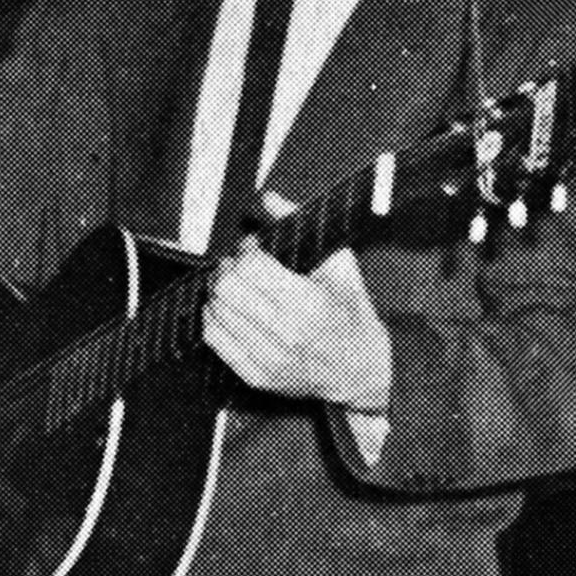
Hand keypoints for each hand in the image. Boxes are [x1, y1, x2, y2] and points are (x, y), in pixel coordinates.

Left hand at [204, 239, 391, 407]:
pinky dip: (214, 318)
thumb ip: (300, 227)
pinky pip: (214, 340)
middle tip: (237, 265)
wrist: (361, 371)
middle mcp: (287, 334)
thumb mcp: (338, 264)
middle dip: (227, 269)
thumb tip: (268, 198)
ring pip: (215, 313)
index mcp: (309, 304)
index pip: (251, 266)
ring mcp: (269, 359)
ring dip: (218, 292)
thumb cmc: (351, 315)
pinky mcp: (256, 377)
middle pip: (228, 289)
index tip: (252, 247)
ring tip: (234, 286)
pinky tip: (228, 309)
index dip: (246, 249)